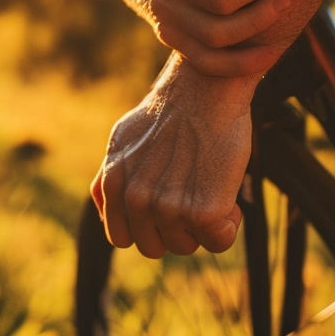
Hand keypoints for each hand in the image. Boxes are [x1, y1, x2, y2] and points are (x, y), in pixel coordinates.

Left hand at [90, 54, 259, 256]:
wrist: (206, 89)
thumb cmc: (172, 110)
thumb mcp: (124, 139)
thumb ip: (112, 175)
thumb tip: (105, 202)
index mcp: (114, 186)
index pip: (122, 238)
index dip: (146, 226)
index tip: (165, 207)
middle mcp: (136, 201)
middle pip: (154, 247)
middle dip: (173, 229)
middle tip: (191, 196)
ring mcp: (167, 209)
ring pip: (186, 246)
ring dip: (201, 225)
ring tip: (210, 188)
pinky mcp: (202, 212)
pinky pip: (219, 241)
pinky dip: (229, 224)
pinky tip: (228, 195)